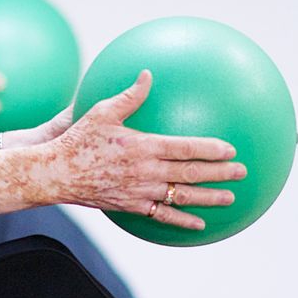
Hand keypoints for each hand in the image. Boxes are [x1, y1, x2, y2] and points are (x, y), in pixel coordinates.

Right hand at [0, 71, 245, 229]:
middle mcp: (146, 172)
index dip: (210, 149)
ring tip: (229, 197)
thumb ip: (129, 95)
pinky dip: (182, 220)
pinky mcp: (131, 206)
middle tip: (242, 172)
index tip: (230, 149)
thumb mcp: (101, 111)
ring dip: (208, 198)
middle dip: (220, 173)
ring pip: (181, 198)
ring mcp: (140, 192)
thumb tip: (148, 74)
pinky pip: (162, 216)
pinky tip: (198, 224)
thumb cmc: (78, 140)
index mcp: (143, 146)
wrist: (55, 174)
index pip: (186, 148)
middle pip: (191, 174)